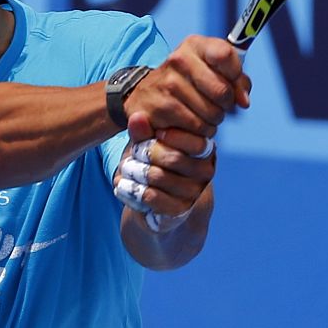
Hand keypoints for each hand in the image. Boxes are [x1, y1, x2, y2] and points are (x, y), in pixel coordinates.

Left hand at [113, 111, 216, 232]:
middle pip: (172, 157)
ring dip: (133, 171)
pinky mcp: (178, 210)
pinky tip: (122, 184)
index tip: (155, 133)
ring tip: (126, 168)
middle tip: (133, 153)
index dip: (171, 135)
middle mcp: (204, 171)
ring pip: (157, 176)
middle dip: (145, 153)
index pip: (195, 140)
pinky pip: (150, 196)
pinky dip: (130, 189)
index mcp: (205, 149)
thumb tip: (137, 117)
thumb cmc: (153, 161)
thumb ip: (144, 131)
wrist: (152, 199)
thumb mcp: (148, 142)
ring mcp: (193, 193)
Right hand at [123, 35, 250, 150]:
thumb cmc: (187, 82)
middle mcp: (178, 60)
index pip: (225, 55)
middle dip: (226, 105)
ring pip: (212, 113)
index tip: (233, 86)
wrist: (144, 94)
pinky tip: (191, 124)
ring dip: (213, 120)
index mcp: (194, 45)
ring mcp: (167, 84)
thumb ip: (237, 80)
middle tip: (217, 106)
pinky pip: (197, 127)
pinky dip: (200, 131)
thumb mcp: (211, 70)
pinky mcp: (161, 108)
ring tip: (203, 115)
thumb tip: (243, 101)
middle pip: (222, 90)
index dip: (236, 76)